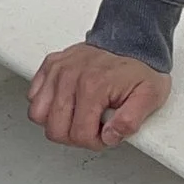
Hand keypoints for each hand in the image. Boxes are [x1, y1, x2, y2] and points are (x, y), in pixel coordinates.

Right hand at [28, 42, 171, 150]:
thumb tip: (109, 136)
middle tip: (90, 129)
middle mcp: (70, 76)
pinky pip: (33, 95)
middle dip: (74, 136)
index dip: (94, 142)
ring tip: (76, 118)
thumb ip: (130, 121)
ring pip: (38, 114)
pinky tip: (66, 103)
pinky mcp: (50, 65)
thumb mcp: (150, 97)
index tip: (104, 135)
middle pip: (55, 128)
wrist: (132, 40)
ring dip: (57, 122)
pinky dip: (46, 104)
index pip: (79, 134)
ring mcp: (58, 70)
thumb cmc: (140, 69)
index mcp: (93, 86)